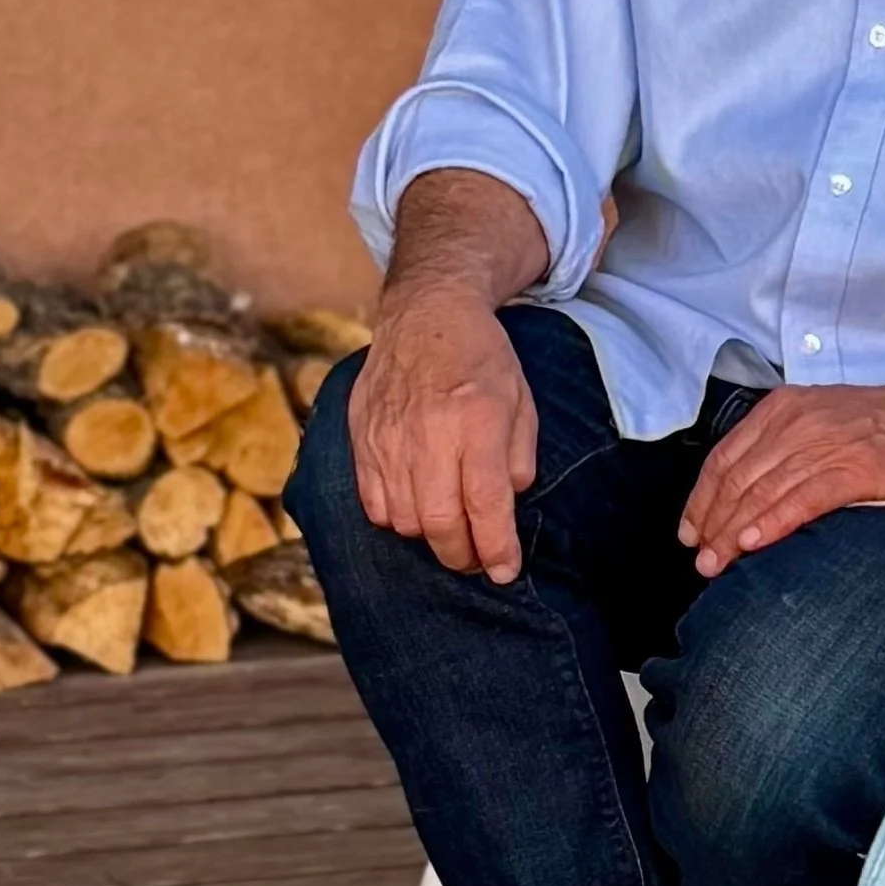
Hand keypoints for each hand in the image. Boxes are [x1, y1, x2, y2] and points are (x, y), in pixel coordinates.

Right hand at [349, 282, 537, 583]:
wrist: (425, 314)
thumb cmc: (481, 360)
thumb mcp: (521, 403)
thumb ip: (519, 460)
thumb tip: (505, 510)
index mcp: (476, 421)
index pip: (486, 505)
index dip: (497, 549)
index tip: (504, 571)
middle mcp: (428, 434)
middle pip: (440, 523)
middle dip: (463, 556)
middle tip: (478, 560)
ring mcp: (388, 439)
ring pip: (405, 520)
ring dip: (430, 539)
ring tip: (450, 532)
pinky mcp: (362, 440)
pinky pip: (374, 504)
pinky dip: (397, 519)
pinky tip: (417, 509)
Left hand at [679, 378, 884, 576]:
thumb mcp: (823, 422)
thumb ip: (785, 449)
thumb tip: (750, 497)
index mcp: (783, 410)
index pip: (725, 458)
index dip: (701, 500)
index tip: (691, 533)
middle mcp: (797, 424)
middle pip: (737, 480)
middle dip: (712, 524)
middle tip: (701, 562)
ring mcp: (825, 445)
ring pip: (762, 493)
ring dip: (733, 533)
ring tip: (716, 566)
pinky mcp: (855, 469)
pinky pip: (802, 499)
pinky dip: (773, 523)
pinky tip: (754, 545)